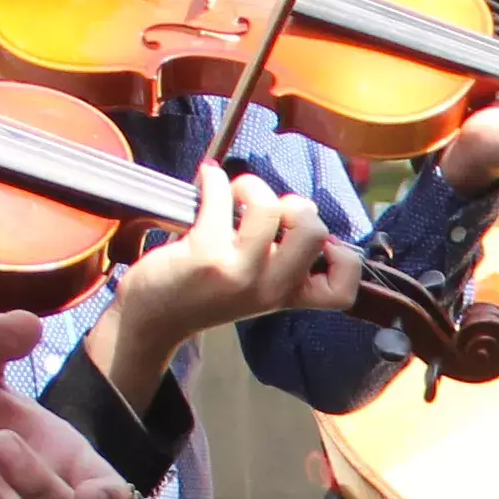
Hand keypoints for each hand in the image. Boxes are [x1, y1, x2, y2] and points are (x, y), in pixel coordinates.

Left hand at [103, 162, 341, 390]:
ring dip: (253, 186)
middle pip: (314, 232)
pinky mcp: (206, 254)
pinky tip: (206, 181)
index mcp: (287, 296)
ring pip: (270, 208)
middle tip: (270, 213)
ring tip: (235, 194)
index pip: (342, 290)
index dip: (344, 258)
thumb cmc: (205, 293)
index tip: (320, 245)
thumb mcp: (255, 287)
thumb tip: (296, 209)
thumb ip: (281, 260)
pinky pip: (222, 198)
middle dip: (297, 206)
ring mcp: (239, 272)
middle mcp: (269, 288)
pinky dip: (214, 179)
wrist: (154, 318)